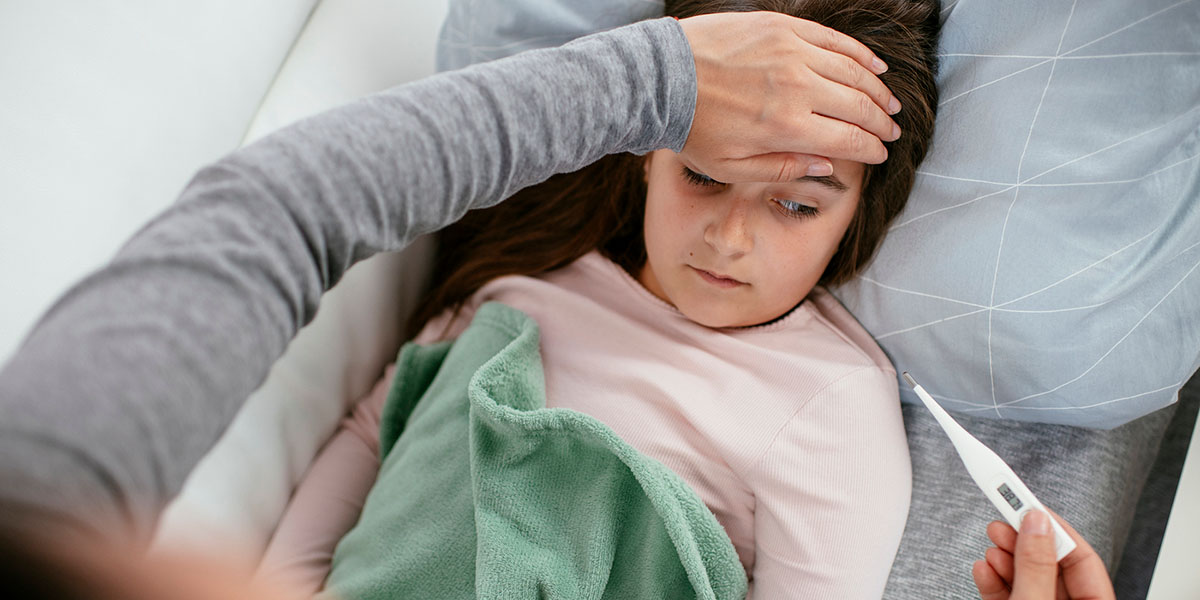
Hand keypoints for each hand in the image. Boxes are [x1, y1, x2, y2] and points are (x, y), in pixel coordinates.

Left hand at [676, 11, 900, 182]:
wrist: (662, 79)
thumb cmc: (693, 129)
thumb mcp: (732, 167)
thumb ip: (783, 169)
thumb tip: (827, 166)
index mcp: (785, 127)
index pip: (848, 139)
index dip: (870, 149)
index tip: (880, 155)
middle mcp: (796, 87)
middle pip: (858, 106)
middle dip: (881, 123)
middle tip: (892, 132)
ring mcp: (791, 51)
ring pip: (853, 71)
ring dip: (878, 90)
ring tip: (889, 104)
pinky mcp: (782, 27)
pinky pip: (833, 40)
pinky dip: (860, 54)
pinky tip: (875, 67)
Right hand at [972, 509, 1115, 599]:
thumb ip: (1036, 567)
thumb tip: (1035, 524)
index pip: (1082, 558)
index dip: (1054, 528)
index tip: (1027, 504)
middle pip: (1051, 565)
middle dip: (1023, 541)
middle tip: (1003, 520)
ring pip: (1028, 579)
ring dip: (1005, 559)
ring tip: (991, 544)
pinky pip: (1010, 594)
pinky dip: (995, 581)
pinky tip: (984, 568)